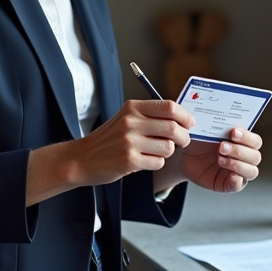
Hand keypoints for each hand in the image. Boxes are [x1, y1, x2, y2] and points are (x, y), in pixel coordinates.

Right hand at [73, 99, 192, 185]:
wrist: (81, 158)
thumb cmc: (108, 139)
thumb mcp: (126, 118)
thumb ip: (150, 115)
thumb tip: (182, 118)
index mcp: (132, 107)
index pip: (169, 107)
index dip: (185, 116)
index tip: (190, 123)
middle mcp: (131, 122)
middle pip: (173, 128)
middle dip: (184, 137)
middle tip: (183, 141)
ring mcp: (129, 141)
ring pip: (169, 147)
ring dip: (168, 152)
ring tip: (155, 152)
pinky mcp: (129, 160)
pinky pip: (158, 162)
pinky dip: (157, 163)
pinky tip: (144, 161)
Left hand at [178, 127, 261, 192]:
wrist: (184, 156)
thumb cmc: (198, 140)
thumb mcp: (205, 129)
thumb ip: (215, 122)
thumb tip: (217, 110)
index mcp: (242, 141)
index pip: (255, 141)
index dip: (247, 137)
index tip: (233, 132)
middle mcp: (244, 157)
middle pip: (256, 156)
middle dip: (239, 151)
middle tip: (221, 146)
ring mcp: (238, 171)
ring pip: (252, 171)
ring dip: (237, 164)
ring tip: (220, 158)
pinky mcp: (228, 184)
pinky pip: (239, 185)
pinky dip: (237, 180)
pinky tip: (230, 174)